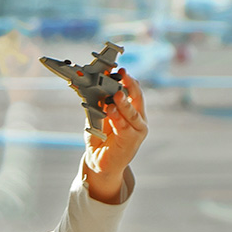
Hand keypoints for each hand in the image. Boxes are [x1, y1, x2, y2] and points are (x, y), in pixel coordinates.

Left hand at [84, 70, 147, 202]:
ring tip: (116, 94)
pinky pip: (124, 127)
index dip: (126, 79)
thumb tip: (93, 85)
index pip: (133, 91)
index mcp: (132, 110)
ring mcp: (137, 130)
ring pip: (132, 112)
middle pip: (137, 97)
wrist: (100, 163)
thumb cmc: (100, 139)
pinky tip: (111, 110)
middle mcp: (138, 118)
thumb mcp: (98, 117)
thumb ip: (99, 103)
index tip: (117, 68)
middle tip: (121, 74)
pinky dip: (117, 118)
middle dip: (129, 84)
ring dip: (123, 102)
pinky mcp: (132, 140)